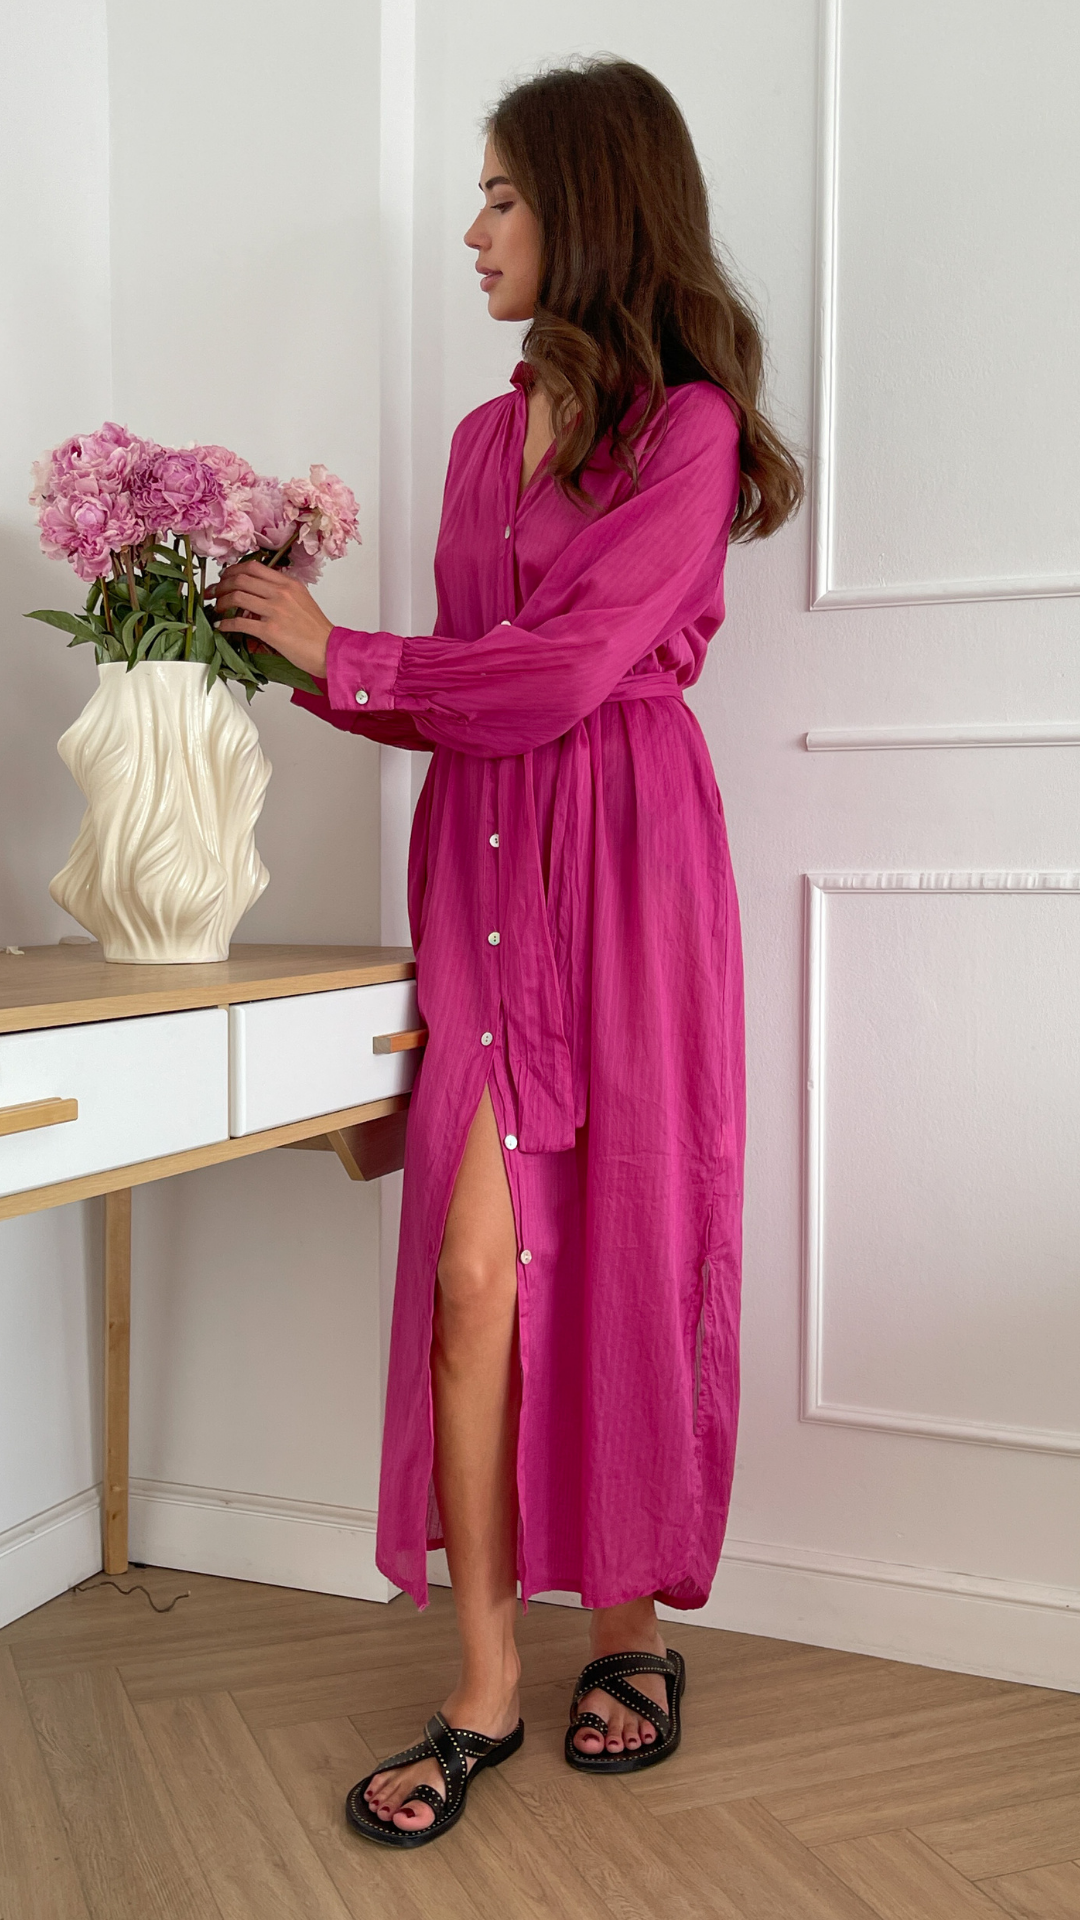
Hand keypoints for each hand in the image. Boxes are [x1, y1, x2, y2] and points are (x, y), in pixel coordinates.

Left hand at [205, 561, 333, 678]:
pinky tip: (221, 626)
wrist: (329, 650)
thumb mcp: (302, 600)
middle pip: (241, 579)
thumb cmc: (317, 630)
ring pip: (237, 597)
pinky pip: (240, 623)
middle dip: (221, 585)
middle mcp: (281, 593)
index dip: (233, 570)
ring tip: (217, 609)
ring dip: (221, 602)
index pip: (253, 567)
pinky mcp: (271, 631)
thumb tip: (258, 591)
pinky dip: (226, 624)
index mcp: (288, 583)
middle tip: (214, 593)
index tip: (224, 578)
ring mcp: (275, 611)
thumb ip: (282, 592)